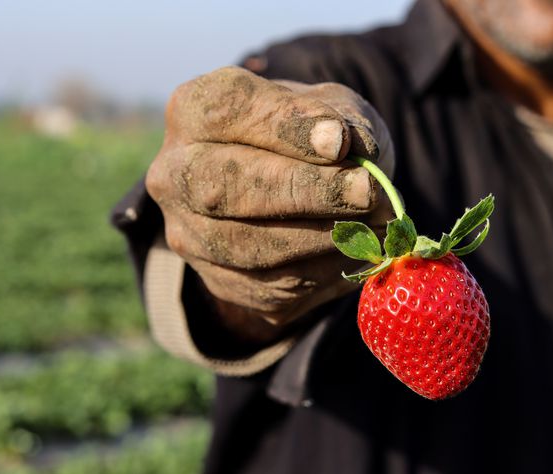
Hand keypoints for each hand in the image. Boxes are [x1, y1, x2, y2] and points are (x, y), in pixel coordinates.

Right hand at [146, 66, 393, 341]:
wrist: (293, 197)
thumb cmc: (311, 139)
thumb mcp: (331, 108)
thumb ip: (342, 117)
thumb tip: (354, 145)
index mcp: (193, 111)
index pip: (226, 112)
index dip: (284, 127)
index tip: (339, 140)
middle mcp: (175, 175)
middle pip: (225, 187)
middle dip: (304, 191)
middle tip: (367, 191)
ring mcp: (190, 235)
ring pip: (251, 246)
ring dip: (323, 236)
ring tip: (377, 222)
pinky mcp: (221, 282)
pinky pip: (274, 285)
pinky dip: (327, 269)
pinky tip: (359, 249)